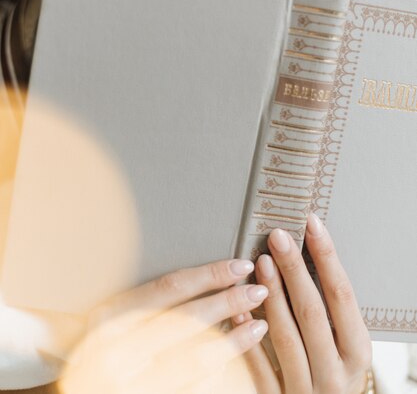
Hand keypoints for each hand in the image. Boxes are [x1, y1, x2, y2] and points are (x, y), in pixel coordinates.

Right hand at [58, 259, 268, 393]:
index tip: (240, 265)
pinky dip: (216, 372)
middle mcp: (121, 346)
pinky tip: (239, 364)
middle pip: (186, 320)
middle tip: (259, 290)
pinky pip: (189, 385)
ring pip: (193, 358)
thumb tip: (210, 276)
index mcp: (115, 314)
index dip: (209, 275)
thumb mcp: (119, 306)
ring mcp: (133, 378)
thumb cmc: (105, 330)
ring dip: (231, 342)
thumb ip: (157, 296)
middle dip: (226, 304)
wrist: (76, 371)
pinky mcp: (149, 393)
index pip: (171, 287)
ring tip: (260, 325)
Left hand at [239, 213, 371, 393]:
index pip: (342, 295)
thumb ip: (330, 312)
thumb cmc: (329, 371)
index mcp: (356, 353)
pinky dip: (247, 334)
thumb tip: (307, 252)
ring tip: (261, 261)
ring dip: (272, 295)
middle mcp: (336, 375)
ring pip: (287, 337)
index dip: (327, 256)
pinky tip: (239, 305)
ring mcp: (306, 390)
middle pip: (313, 312)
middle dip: (294, 269)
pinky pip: (259, 367)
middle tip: (278, 235)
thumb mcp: (342, 345)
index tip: (312, 224)